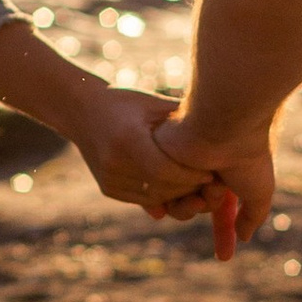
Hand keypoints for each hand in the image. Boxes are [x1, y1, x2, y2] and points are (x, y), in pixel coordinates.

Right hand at [71, 85, 215, 223]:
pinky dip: (163, 197)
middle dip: (190, 190)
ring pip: (155, 199)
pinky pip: (143, 200)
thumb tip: (219, 137)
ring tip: (200, 188)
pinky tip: (180, 188)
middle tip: (214, 187)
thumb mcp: (154, 105)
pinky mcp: (107, 189)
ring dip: (179, 197)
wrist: (81, 110)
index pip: (166, 170)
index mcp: (127, 139)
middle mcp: (114, 163)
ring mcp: (108, 179)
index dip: (192, 176)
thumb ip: (182, 123)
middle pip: (162, 188)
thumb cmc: (126, 102)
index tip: (212, 174)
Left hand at [151, 112, 277, 263]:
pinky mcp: (156, 159)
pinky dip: (176, 186)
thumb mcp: (260, 191)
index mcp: (224, 174)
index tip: (224, 257)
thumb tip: (242, 236)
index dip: (223, 234)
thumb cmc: (248, 154)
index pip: (219, 212)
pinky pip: (159, 192)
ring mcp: (178, 165)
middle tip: (215, 185)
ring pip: (178, 204)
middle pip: (196, 208)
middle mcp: (199, 170)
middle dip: (207, 204)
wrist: (224, 125)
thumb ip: (252, 215)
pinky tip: (191, 170)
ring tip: (208, 176)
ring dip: (195, 198)